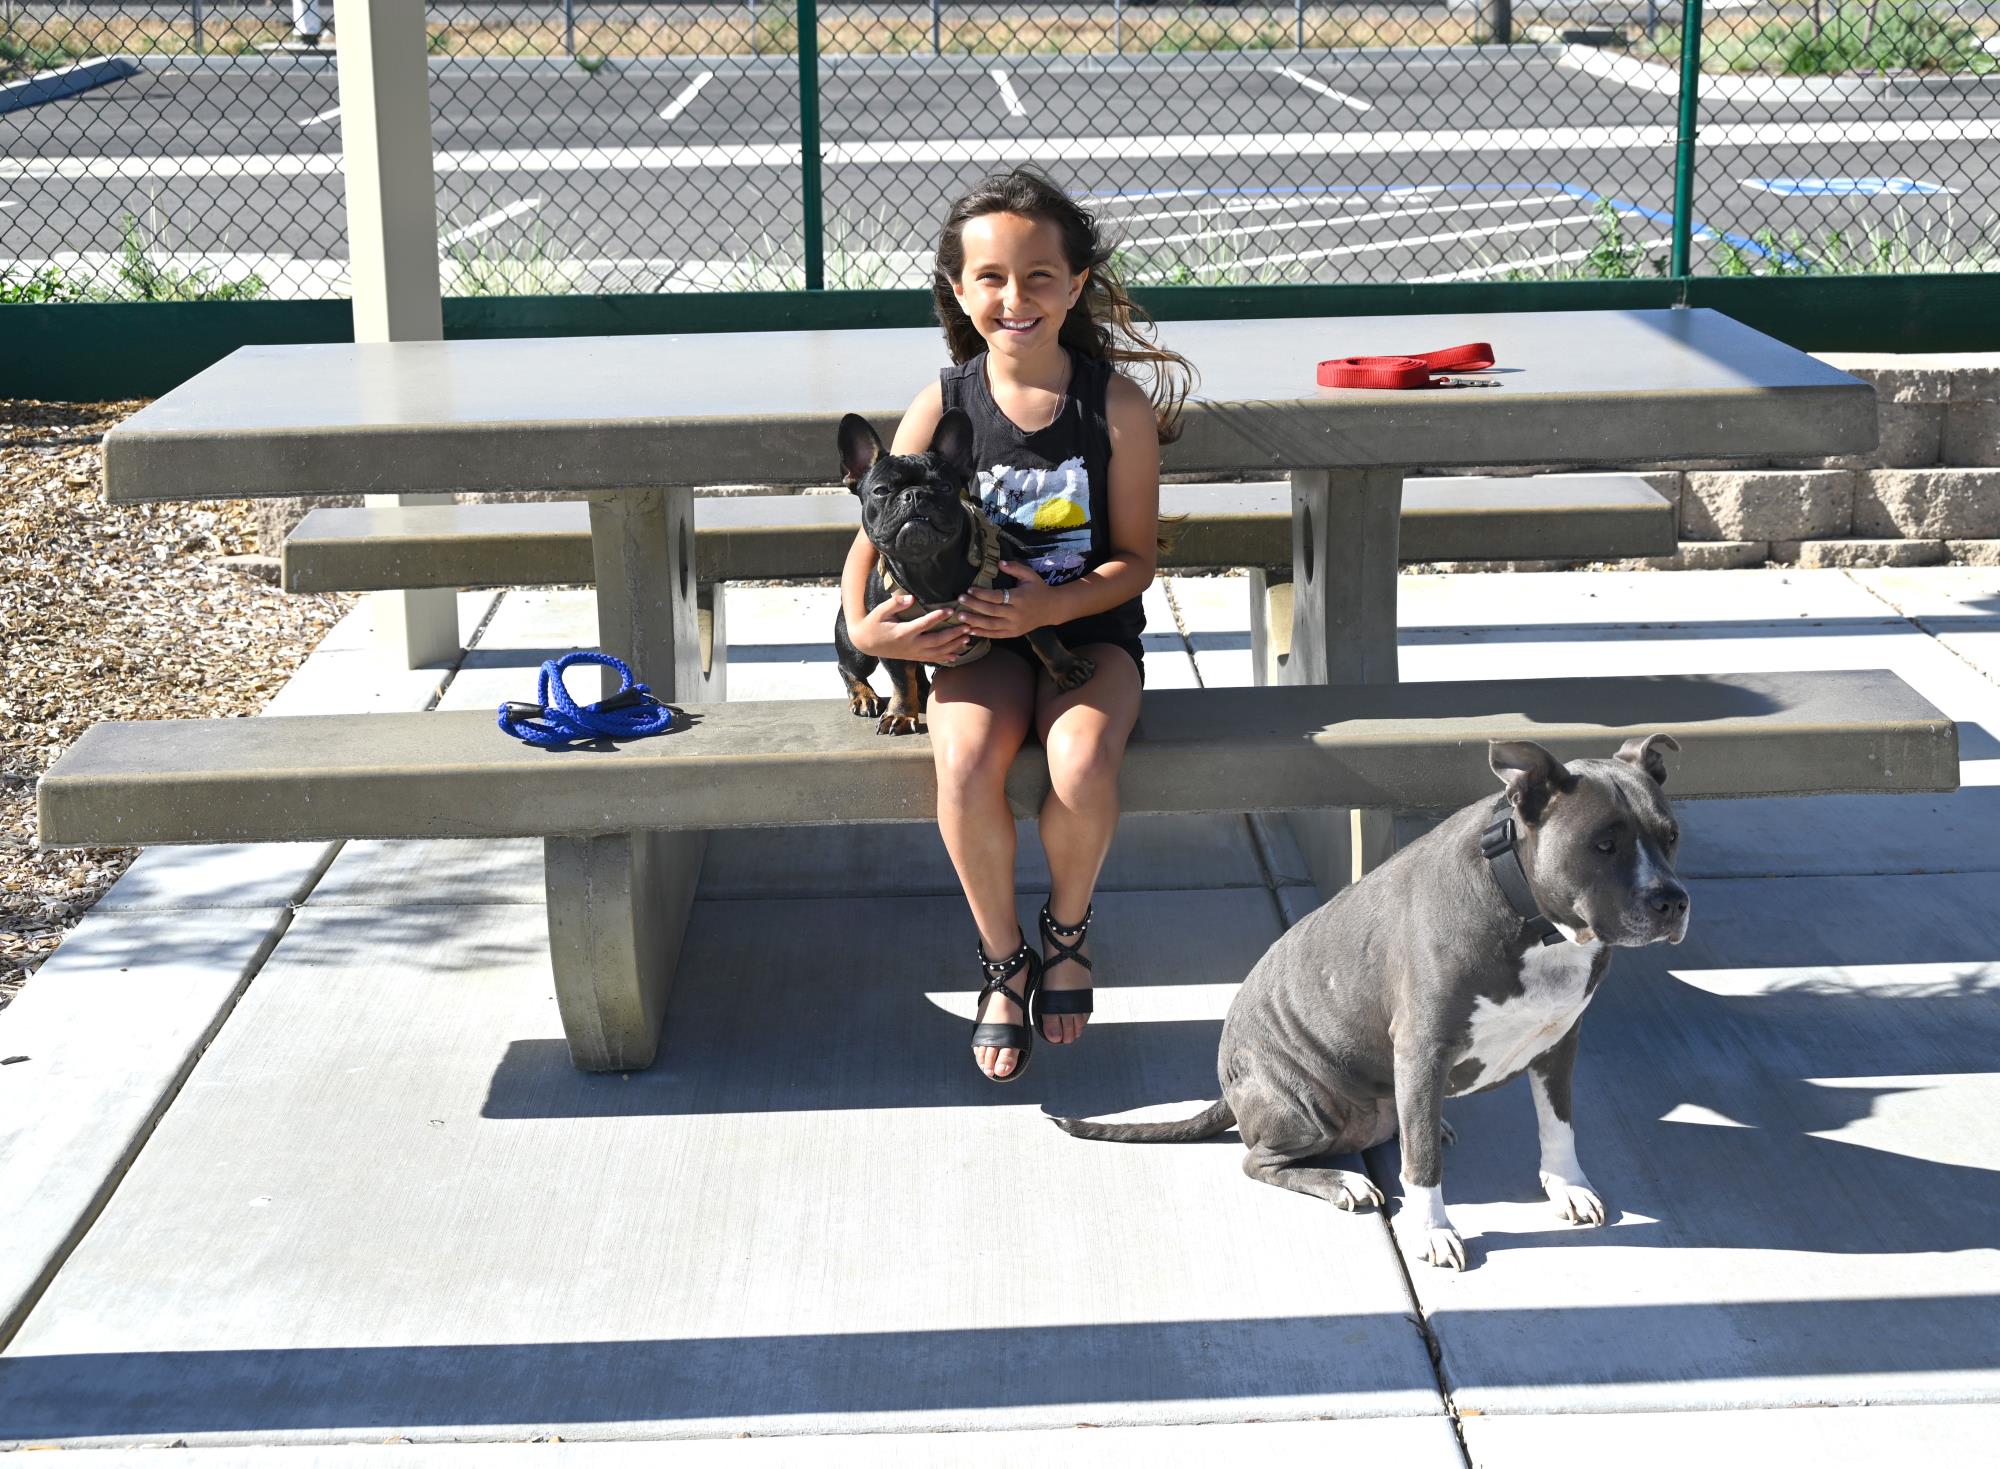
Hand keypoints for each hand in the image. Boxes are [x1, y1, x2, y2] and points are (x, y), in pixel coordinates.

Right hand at [852, 594, 974, 664]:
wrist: (865, 643)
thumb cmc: (873, 624)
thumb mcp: (880, 611)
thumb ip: (895, 603)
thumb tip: (911, 597)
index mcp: (902, 632)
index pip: (924, 624)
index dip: (938, 617)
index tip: (951, 610)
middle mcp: (910, 645)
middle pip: (936, 641)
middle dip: (953, 634)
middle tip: (967, 626)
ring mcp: (913, 653)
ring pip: (937, 652)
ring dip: (954, 646)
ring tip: (967, 638)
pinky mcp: (913, 657)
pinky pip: (932, 659)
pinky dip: (945, 657)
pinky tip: (957, 655)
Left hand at [954, 561, 1052, 639]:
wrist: (1052, 608)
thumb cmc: (1038, 589)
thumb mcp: (1030, 575)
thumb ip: (1015, 568)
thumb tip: (999, 563)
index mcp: (1019, 598)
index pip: (997, 597)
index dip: (982, 594)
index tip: (969, 590)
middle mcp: (1016, 613)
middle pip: (991, 611)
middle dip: (974, 606)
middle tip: (960, 601)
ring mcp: (1014, 625)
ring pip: (991, 625)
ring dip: (974, 621)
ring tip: (960, 616)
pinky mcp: (1013, 633)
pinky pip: (995, 634)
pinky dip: (982, 633)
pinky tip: (970, 630)